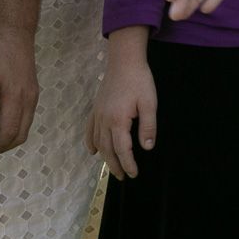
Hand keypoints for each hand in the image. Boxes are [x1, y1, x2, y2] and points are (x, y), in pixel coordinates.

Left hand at [0, 24, 37, 155]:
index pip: (10, 131)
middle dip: (3, 147)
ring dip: (10, 139)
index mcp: (16, 94)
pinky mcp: (32, 92)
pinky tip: (0, 125)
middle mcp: (29, 98)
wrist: (15, 30)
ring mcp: (33, 95)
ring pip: (25, 127)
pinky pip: (26, 118)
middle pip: (21, 135)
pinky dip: (15, 128)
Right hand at [87, 52, 156, 180]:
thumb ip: (148, 127)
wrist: (124, 61)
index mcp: (118, 121)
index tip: (133, 174)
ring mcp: (98, 115)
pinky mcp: (96, 108)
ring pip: (98, 142)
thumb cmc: (140, 81)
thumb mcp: (149, 103)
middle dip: (115, 165)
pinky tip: (92, 150)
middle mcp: (104, 121)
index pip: (122, 150)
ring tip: (112, 167)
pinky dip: (90, 142)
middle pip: (107, 150)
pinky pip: (90, 130)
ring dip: (104, 157)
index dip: (128, 164)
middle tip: (123, 176)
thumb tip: (147, 148)